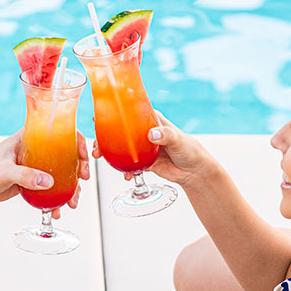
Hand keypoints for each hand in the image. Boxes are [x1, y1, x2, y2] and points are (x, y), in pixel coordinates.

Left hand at [0, 130, 90, 217]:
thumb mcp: (5, 171)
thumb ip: (25, 175)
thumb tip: (48, 182)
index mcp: (31, 138)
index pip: (60, 132)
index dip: (77, 141)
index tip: (84, 155)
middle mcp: (37, 149)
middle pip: (67, 154)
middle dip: (79, 168)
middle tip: (83, 180)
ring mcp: (37, 166)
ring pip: (62, 174)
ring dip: (70, 188)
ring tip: (71, 203)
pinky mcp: (34, 181)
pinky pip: (52, 189)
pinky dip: (57, 200)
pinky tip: (56, 210)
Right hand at [91, 111, 210, 186]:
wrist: (194, 171)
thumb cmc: (189, 148)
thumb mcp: (177, 139)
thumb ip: (165, 135)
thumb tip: (152, 134)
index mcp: (150, 120)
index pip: (128, 114)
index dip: (112, 115)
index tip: (98, 119)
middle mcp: (143, 132)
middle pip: (119, 132)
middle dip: (105, 138)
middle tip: (97, 146)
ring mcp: (142, 148)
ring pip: (121, 149)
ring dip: (110, 154)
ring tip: (102, 159)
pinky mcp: (144, 162)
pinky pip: (129, 165)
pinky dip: (125, 170)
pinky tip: (126, 175)